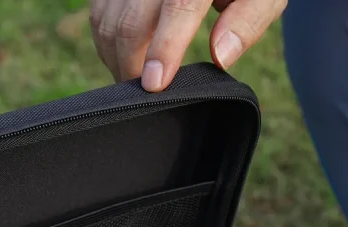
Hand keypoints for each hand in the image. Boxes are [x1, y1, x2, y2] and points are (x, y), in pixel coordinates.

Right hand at [90, 0, 286, 90]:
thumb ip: (248, 21)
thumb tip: (221, 56)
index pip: (178, 6)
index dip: (164, 48)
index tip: (155, 85)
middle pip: (131, 20)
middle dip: (133, 67)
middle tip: (148, 98)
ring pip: (107, 21)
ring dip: (118, 59)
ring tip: (139, 77)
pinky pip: (99, 15)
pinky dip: (109, 43)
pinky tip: (127, 57)